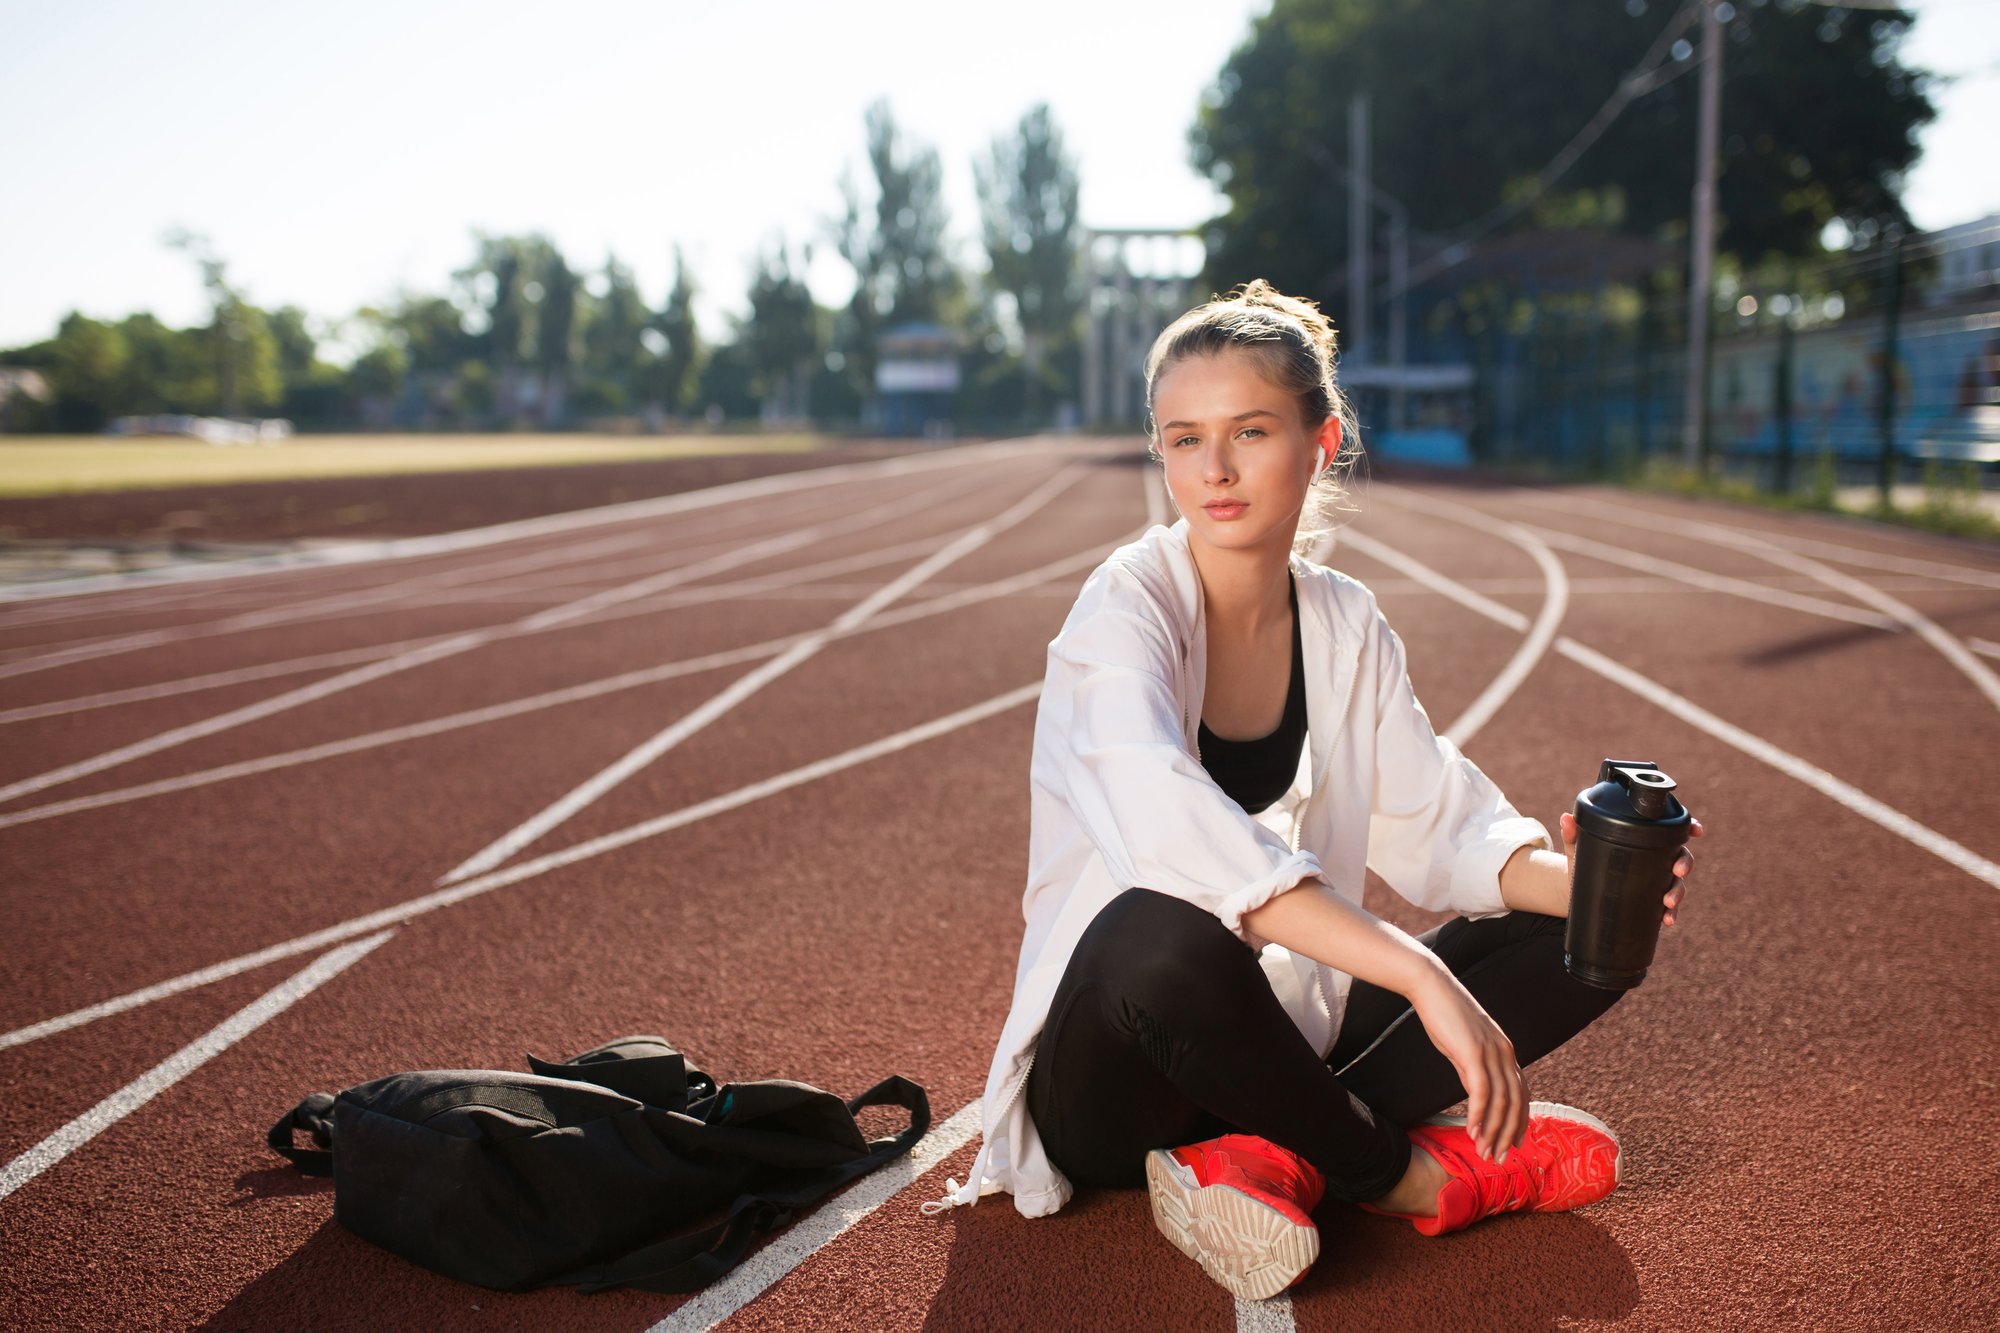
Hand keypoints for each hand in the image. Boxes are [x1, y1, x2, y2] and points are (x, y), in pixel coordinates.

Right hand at [1407, 968, 1525, 1163]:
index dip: (1519, 1122)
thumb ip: (1475, 1069)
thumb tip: (1477, 1095)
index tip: (1512, 1145)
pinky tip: (1472, 1131)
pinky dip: (1478, 1115)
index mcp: (1506, 1051)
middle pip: (1516, 1103)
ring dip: (1494, 1131)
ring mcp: (1491, 1052)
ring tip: (1484, 1152)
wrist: (1432, 986)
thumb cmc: (1445, 1015)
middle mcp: (1505, 1053)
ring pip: (1501, 1102)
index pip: (1521, 1094)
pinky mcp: (1473, 1052)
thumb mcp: (1465, 1046)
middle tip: (1497, 1158)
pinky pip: (1481, 1092)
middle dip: (1508, 1135)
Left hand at [1559, 812, 1705, 925]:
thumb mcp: (1578, 849)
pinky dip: (1670, 914)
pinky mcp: (1650, 901)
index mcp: (1643, 839)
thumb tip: (1566, 818)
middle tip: (1678, 871)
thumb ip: (1573, 834)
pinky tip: (1667, 920)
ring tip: (1668, 903)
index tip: (1696, 830)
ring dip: (1678, 893)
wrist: (1576, 892)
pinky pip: (1667, 908)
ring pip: (1677, 884)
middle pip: (1681, 856)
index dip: (1689, 827)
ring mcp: (1655, 881)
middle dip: (1685, 863)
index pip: (1671, 830)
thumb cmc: (1582, 862)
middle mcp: (1654, 859)